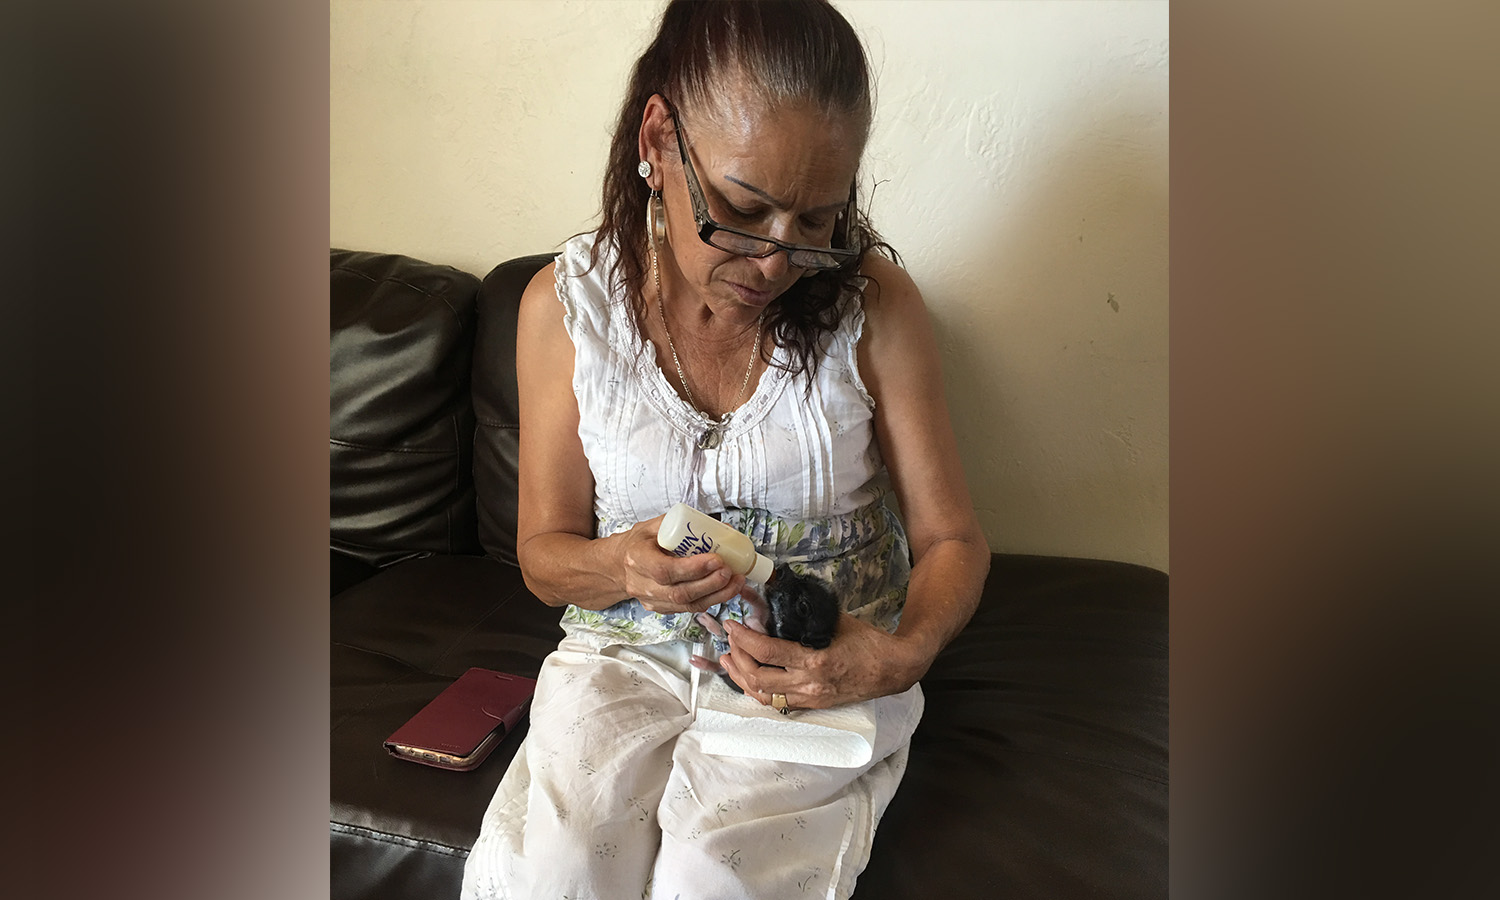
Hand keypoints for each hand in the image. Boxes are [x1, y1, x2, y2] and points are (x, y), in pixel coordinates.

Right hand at [617, 515, 746, 614]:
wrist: (618, 567)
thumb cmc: (638, 543)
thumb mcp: (652, 526)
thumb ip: (679, 524)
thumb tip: (714, 524)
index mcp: (637, 559)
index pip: (665, 571)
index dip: (692, 569)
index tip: (716, 559)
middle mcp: (642, 584)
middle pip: (679, 593)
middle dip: (710, 584)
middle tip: (730, 571)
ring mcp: (652, 600)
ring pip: (687, 605)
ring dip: (716, 595)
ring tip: (736, 582)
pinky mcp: (663, 609)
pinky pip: (688, 608)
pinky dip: (710, 600)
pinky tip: (725, 590)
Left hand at [718, 614, 929, 708]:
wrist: (893, 670)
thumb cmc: (868, 642)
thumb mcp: (837, 622)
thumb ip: (808, 617)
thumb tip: (779, 602)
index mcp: (816, 661)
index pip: (768, 651)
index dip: (744, 638)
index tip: (732, 625)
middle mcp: (809, 684)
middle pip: (758, 677)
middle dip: (738, 657)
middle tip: (731, 639)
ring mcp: (810, 698)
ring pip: (763, 695)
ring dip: (742, 677)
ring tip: (730, 660)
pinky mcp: (813, 705)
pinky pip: (777, 703)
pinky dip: (758, 690)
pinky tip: (749, 678)